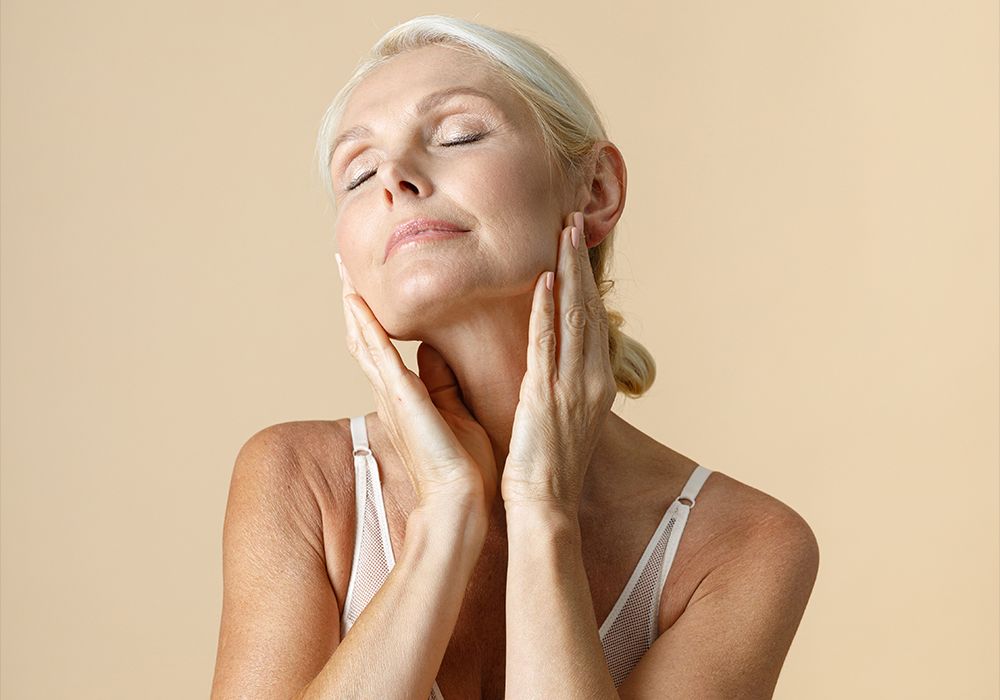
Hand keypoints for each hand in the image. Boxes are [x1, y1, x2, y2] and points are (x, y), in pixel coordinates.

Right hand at [336, 255, 496, 513]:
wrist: (460, 501)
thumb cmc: (463, 466)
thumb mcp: (455, 411)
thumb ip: (442, 382)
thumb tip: (436, 350)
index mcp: (405, 397)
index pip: (382, 348)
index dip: (370, 317)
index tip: (364, 288)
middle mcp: (391, 393)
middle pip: (364, 339)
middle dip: (353, 302)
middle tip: (342, 266)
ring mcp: (392, 395)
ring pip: (365, 340)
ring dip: (354, 305)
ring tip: (343, 273)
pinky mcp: (401, 398)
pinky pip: (379, 354)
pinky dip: (366, 327)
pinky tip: (356, 302)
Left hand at [501, 211, 616, 514]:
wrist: (544, 507)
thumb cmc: (544, 468)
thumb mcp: (558, 420)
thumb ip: (555, 386)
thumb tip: (544, 364)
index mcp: (594, 385)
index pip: (592, 321)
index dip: (586, 281)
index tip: (576, 247)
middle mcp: (591, 380)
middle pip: (589, 308)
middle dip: (580, 262)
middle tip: (573, 220)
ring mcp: (573, 387)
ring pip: (575, 317)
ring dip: (569, 271)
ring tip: (564, 232)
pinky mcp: (547, 396)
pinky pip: (548, 344)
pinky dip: (548, 310)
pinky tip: (545, 279)